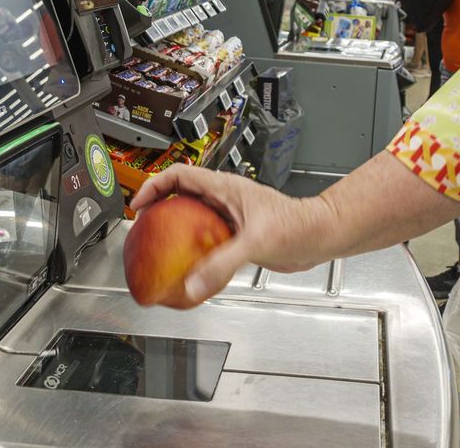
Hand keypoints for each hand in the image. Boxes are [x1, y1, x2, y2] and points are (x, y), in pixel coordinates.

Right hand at [129, 164, 339, 303]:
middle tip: (144, 227)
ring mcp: (230, 216)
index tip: (139, 205)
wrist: (319, 236)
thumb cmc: (298, 226)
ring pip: (192, 217)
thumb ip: (222, 263)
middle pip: (180, 195)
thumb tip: (193, 283)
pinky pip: (206, 238)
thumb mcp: (255, 242)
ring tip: (160, 248)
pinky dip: (193, 250)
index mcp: (225, 188)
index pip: (179, 176)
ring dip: (174, 229)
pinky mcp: (237, 234)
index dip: (154, 186)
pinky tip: (190, 268)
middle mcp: (225, 199)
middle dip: (158, 208)